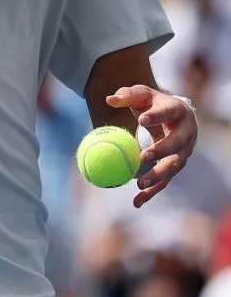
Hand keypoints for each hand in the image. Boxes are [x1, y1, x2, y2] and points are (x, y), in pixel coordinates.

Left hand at [105, 86, 197, 208]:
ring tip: (140, 184)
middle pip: (176, 144)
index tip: (141, 119)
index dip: (156, 117)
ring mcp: (183, 152)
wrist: (172, 115)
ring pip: (173, 166)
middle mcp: (186, 132)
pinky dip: (152, 192)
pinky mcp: (175, 166)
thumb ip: (127, 95)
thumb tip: (109, 99)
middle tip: (143, 157)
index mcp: (178, 110)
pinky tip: (137, 201)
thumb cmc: (154, 102)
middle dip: (162, 151)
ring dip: (158, 176)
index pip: (168, 112)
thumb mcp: (141, 94)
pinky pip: (164, 181)